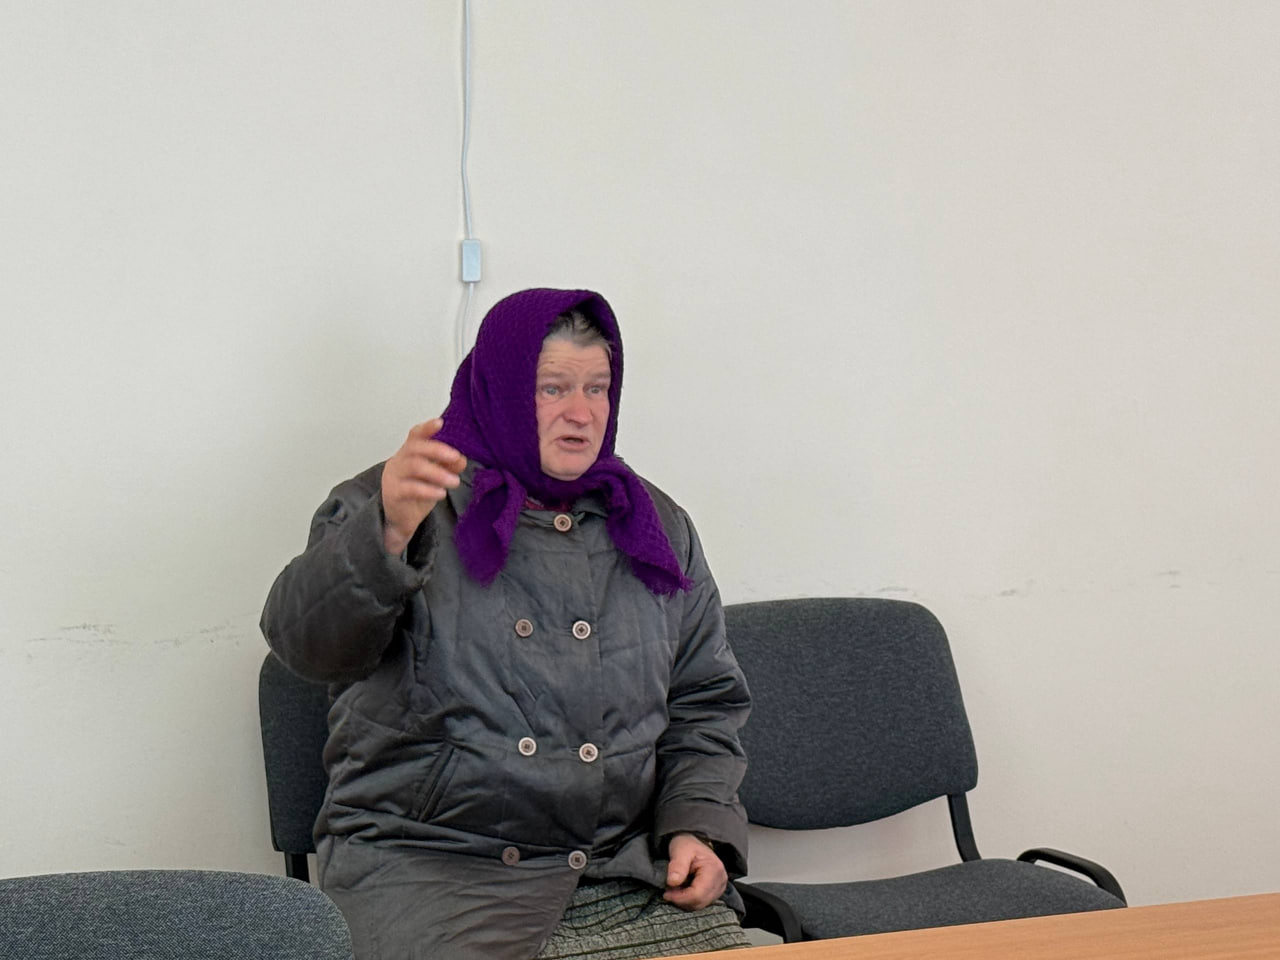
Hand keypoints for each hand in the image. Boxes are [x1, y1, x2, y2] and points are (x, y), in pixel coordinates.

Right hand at [381, 419, 466, 554]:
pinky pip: (410, 488)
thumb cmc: (418, 493)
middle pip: (415, 448)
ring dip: (438, 473)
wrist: (400, 519)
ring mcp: (393, 476)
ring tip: (454, 481)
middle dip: (437, 450)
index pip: (415, 435)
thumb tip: (462, 459)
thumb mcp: (436, 477)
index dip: (427, 428)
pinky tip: (441, 493)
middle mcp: (399, 460)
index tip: (440, 422)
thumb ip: (448, 466)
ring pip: (414, 466)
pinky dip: (428, 490)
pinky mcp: (393, 493)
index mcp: (409, 452)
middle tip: (456, 457)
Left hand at [663, 833, 727, 910]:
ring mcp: (719, 888)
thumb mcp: (680, 851)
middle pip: (700, 902)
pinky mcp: (714, 892)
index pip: (698, 894)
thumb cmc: (687, 845)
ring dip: (684, 901)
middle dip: (681, 900)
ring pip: (700, 905)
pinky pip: (701, 903)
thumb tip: (672, 882)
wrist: (693, 843)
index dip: (681, 897)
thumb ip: (677, 866)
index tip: (666, 893)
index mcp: (714, 870)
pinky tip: (682, 890)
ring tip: (674, 889)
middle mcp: (720, 881)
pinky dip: (688, 900)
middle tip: (668, 891)